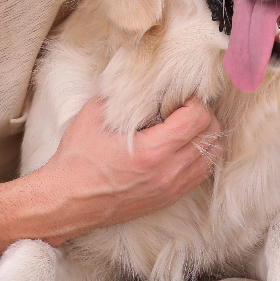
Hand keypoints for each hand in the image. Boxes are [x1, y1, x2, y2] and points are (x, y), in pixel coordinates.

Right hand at [41, 97, 221, 238]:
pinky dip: (198, 156)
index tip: (182, 94)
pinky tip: (180, 147)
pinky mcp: (168, 198)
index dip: (195, 101)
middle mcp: (167, 172)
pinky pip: (201, 174)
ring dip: (203, 137)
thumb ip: (121, 95)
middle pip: (211, 136)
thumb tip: (138, 79)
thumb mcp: (93, 116)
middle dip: (203, 115)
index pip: (197, 119)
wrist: (68, 201)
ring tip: (184, 126)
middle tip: (184, 106)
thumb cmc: (78, 159)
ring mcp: (170, 188)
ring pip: (211, 157)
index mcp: (152, 151)